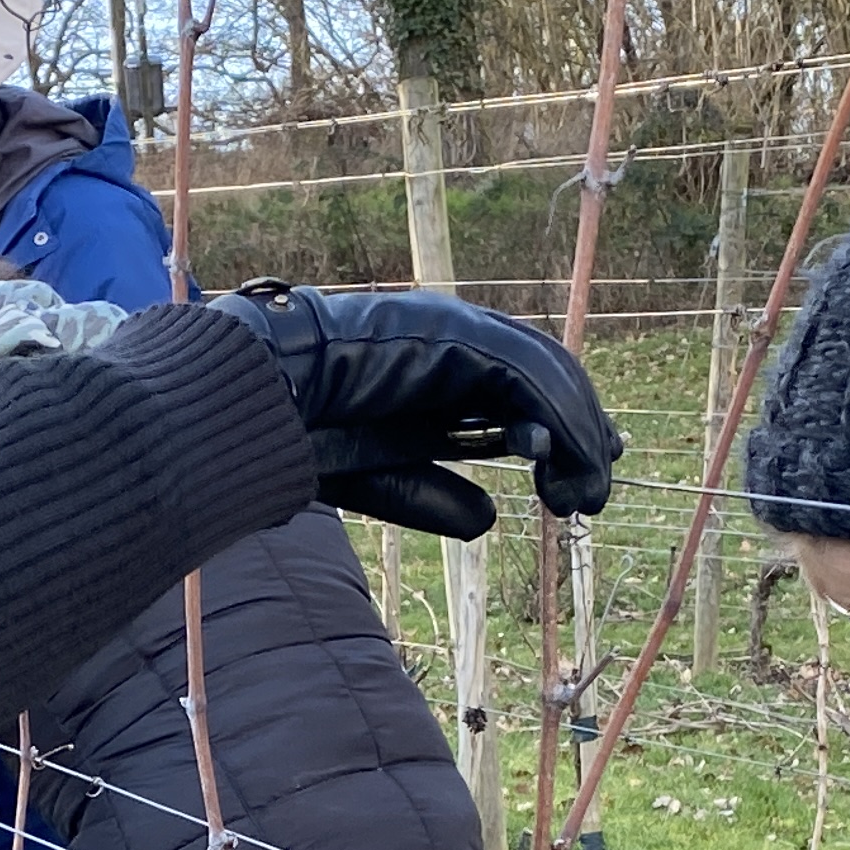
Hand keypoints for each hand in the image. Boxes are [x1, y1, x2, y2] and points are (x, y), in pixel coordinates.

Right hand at [206, 284, 620, 539]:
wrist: (259, 397)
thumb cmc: (303, 430)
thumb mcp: (383, 478)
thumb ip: (433, 495)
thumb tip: (489, 518)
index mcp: (440, 367)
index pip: (524, 390)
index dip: (563, 430)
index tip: (581, 480)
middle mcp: (457, 340)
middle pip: (547, 378)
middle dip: (580, 436)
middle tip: (590, 497)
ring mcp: (456, 330)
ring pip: (546, 375)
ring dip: (575, 436)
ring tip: (579, 495)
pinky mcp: (453, 334)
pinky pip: (524, 374)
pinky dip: (551, 419)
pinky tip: (554, 462)